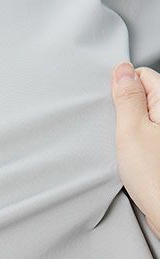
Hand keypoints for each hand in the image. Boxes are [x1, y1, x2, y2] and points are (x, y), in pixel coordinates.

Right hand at [111, 61, 159, 238]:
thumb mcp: (131, 131)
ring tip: (126, 149)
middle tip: (119, 133)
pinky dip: (134, 143)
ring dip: (128, 129)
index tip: (113, 108)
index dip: (122, 90)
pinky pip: (144, 135)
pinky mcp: (159, 150)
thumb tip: (122, 70)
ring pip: (141, 118)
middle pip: (142, 96)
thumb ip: (127, 98)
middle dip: (124, 111)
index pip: (142, 75)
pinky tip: (131, 158)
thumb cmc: (155, 177)